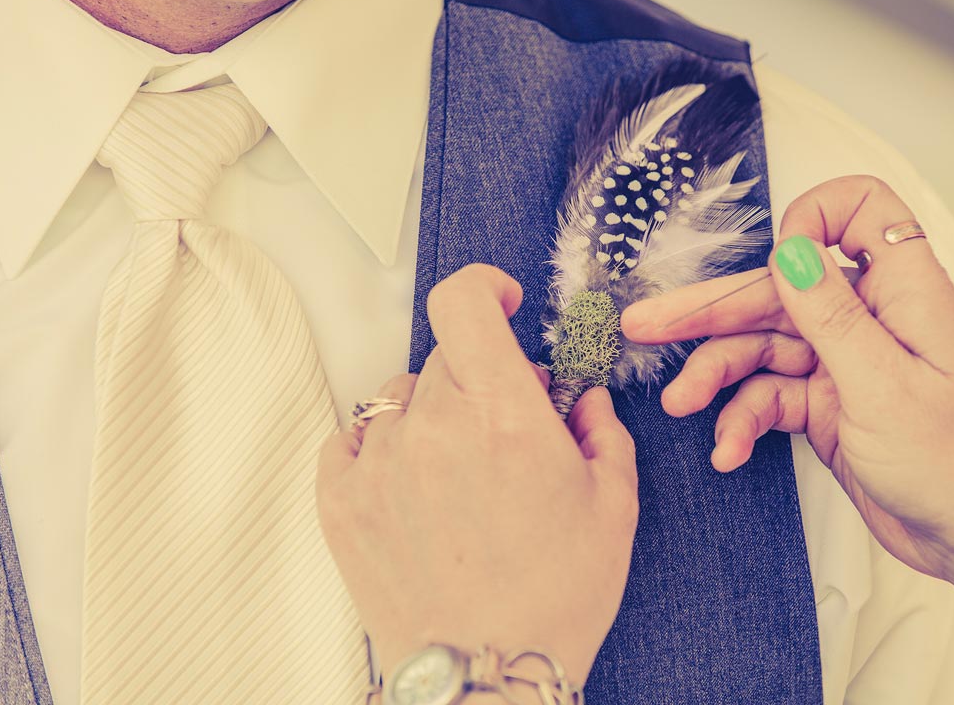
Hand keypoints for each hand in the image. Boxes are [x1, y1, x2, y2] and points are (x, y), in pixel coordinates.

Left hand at [317, 264, 637, 685]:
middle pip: (446, 357)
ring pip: (401, 398)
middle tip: (504, 430)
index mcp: (503, 415)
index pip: (464, 301)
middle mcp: (433, 427)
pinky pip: (354, 439)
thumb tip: (581, 397)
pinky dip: (385, 449)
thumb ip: (601, 430)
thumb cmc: (554, 597)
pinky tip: (416, 488)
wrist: (486, 675)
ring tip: (460, 476)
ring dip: (433, 416)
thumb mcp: (613, 506)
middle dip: (481, 378)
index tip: (502, 303)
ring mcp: (379, 463)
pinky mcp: (340, 501)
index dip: (483, 287)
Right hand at [621, 175, 953, 581]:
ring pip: (762, 346)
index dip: (812, 220)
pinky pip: (768, 397)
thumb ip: (830, 314)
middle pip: (777, 289)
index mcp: (900, 290)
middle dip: (711, 310)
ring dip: (716, 375)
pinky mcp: (828, 405)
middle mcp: (868, 317)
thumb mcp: (883, 384)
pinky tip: (728, 449)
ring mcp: (845, 361)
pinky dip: (742, 421)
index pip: (858, 211)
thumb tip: (792, 248)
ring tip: (679, 404)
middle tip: (645, 324)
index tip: (777, 259)